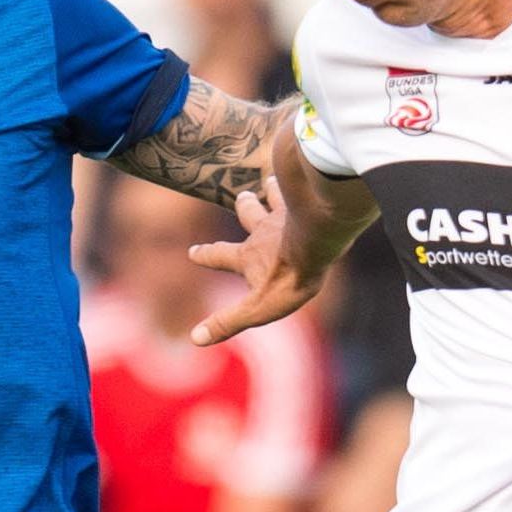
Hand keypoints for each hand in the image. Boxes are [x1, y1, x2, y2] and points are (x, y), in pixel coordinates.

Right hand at [189, 180, 321, 344]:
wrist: (318, 242)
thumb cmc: (289, 277)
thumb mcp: (257, 308)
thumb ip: (228, 321)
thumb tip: (194, 339)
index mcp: (248, 256)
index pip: (220, 255)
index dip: (206, 256)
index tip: (193, 252)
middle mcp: (263, 231)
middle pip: (248, 214)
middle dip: (243, 207)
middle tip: (241, 197)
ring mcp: (286, 214)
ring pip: (274, 196)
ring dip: (271, 191)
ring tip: (272, 183)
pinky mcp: (310, 203)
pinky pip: (304, 186)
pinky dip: (301, 178)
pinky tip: (310, 172)